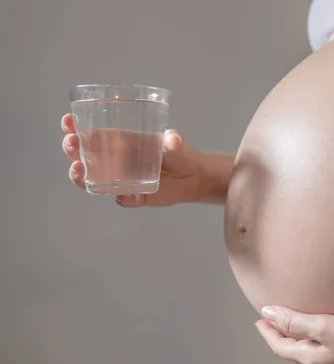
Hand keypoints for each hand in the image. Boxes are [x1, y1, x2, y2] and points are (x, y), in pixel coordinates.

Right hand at [61, 113, 224, 205]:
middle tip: (72, 142)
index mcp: (118, 143)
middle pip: (82, 156)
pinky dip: (121, 198)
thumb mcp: (176, 142)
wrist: (193, 177)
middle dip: (71, 148)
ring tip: (78, 169)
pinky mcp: (134, 197)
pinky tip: (120, 195)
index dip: (73, 128)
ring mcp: (121, 181)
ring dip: (81, 176)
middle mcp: (114, 162)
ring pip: (92, 181)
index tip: (68, 121)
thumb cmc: (179, 153)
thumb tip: (173, 139)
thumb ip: (173, 140)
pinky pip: (122, 199)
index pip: (88, 134)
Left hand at [255, 306, 333, 363]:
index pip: (280, 346)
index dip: (268, 331)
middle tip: (273, 324)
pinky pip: (324, 356)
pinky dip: (315, 345)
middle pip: (292, 352)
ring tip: (294, 330)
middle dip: (280, 337)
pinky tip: (324, 340)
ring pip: (308, 355)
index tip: (260, 320)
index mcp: (310, 358)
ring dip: (297, 342)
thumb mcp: (324, 325)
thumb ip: (295, 320)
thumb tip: (268, 313)